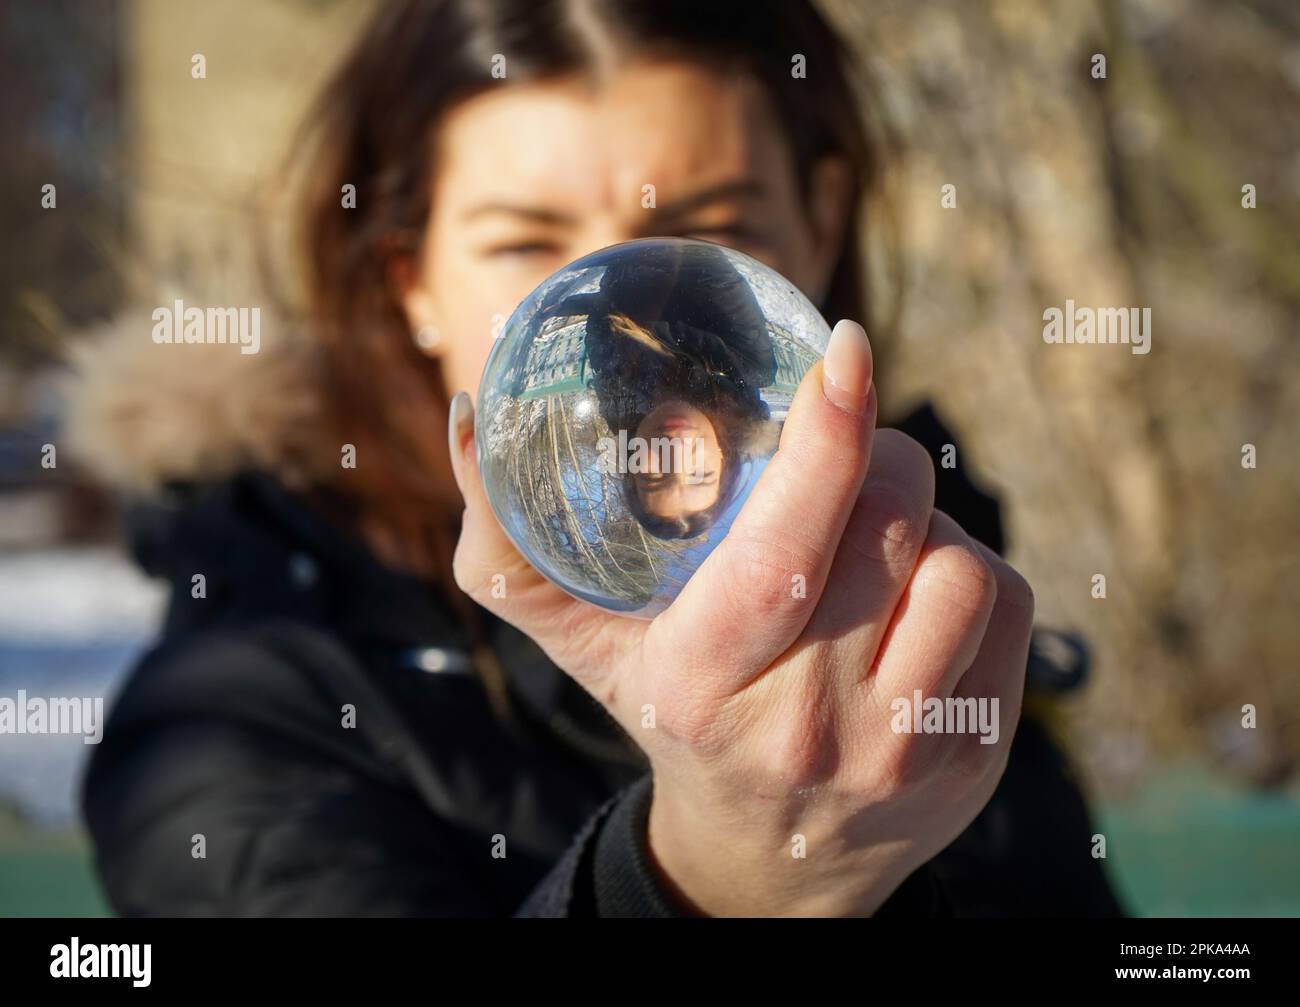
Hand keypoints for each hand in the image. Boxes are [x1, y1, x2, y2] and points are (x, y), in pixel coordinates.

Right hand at [447, 319, 1032, 915]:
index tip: (842, 351)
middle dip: (880, 455)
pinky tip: (920, 592)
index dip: (824, 439)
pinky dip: (970, 569)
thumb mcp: (582, 642)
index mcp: (707, 685)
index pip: (782, 554)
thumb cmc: (669, 709)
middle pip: (889, 537)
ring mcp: (904, 750)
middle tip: (846, 439)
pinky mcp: (977, 757)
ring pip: (963, 569)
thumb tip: (466, 412)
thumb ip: (511, 542)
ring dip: (928, 520)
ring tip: (878, 532)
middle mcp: (811, 728)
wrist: (774, 858)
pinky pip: (1010, 606)